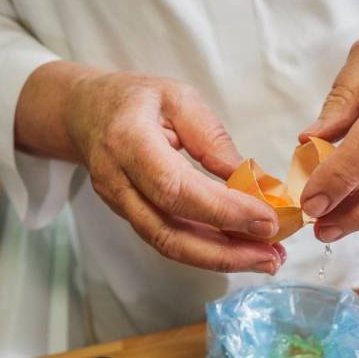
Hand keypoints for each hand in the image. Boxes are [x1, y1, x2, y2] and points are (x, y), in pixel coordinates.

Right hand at [16, 63, 283, 272]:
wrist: (85, 112)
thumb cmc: (136, 99)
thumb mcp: (179, 98)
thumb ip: (212, 138)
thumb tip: (250, 182)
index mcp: (128, 141)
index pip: (176, 188)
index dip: (222, 211)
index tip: (267, 221)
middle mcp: (118, 182)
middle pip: (170, 233)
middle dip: (226, 253)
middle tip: (273, 256)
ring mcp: (120, 206)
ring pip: (170, 245)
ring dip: (222, 259)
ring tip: (267, 259)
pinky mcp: (132, 218)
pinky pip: (171, 241)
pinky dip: (209, 251)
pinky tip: (242, 249)